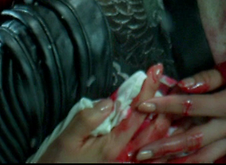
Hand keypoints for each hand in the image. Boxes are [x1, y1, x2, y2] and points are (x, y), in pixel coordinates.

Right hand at [37, 64, 167, 162]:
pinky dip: (157, 136)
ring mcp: (127, 163)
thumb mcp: (66, 139)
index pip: (137, 113)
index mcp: (113, 146)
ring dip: (163, 117)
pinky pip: (148, 151)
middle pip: (154, 127)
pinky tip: (159, 124)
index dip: (148, 90)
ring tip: (167, 97)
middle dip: (163, 101)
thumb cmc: (58, 162)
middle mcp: (126, 156)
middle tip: (167, 79)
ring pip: (155, 140)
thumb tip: (109, 102)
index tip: (155, 70)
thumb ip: (87, 119)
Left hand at [130, 69, 225, 162]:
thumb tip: (180, 86)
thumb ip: (206, 79)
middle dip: (165, 147)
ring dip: (176, 163)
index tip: (143, 105)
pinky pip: (210, 159)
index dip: (166, 105)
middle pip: (192, 140)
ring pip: (201, 158)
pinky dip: (192, 164)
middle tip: (141, 152)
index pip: (191, 106)